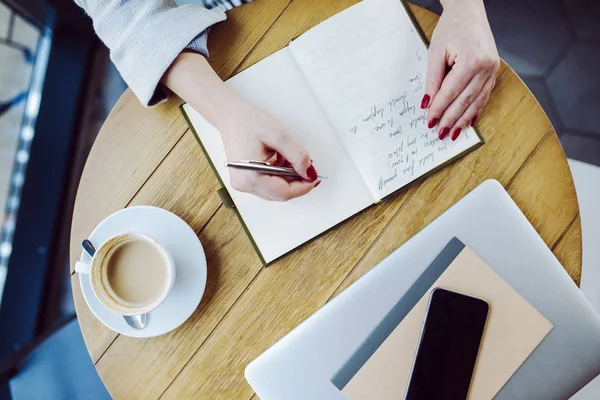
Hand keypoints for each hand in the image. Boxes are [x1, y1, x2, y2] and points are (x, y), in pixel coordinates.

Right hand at [163, 52, 319, 200]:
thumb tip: (309, 172)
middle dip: (297, 182)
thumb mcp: (278, 135)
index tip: (314, 177)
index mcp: (250, 177)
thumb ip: (297, 155)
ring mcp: (243, 184)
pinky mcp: (245, 179)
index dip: (303, 187)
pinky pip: (268, 184)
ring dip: (288, 178)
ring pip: (275, 190)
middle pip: (280, 194)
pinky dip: (280, 174)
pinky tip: (280, 159)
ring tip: (290, 157)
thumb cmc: (248, 122)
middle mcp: (244, 185)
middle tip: (308, 166)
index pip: (283, 193)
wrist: (229, 115)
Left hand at [422, 0, 499, 140]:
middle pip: (465, 100)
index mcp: (471, 60)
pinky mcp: (494, 71)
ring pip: (477, 101)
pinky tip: (469, 121)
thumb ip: (433, 79)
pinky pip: (485, 95)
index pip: (451, 92)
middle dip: (451, 119)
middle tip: (440, 133)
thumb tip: (428, 103)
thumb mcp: (435, 52)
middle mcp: (486, 67)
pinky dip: (476, 109)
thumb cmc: (451, 28)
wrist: (468, 12)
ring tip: (453, 133)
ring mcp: (493, 69)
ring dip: (464, 119)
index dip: (439, 109)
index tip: (429, 121)